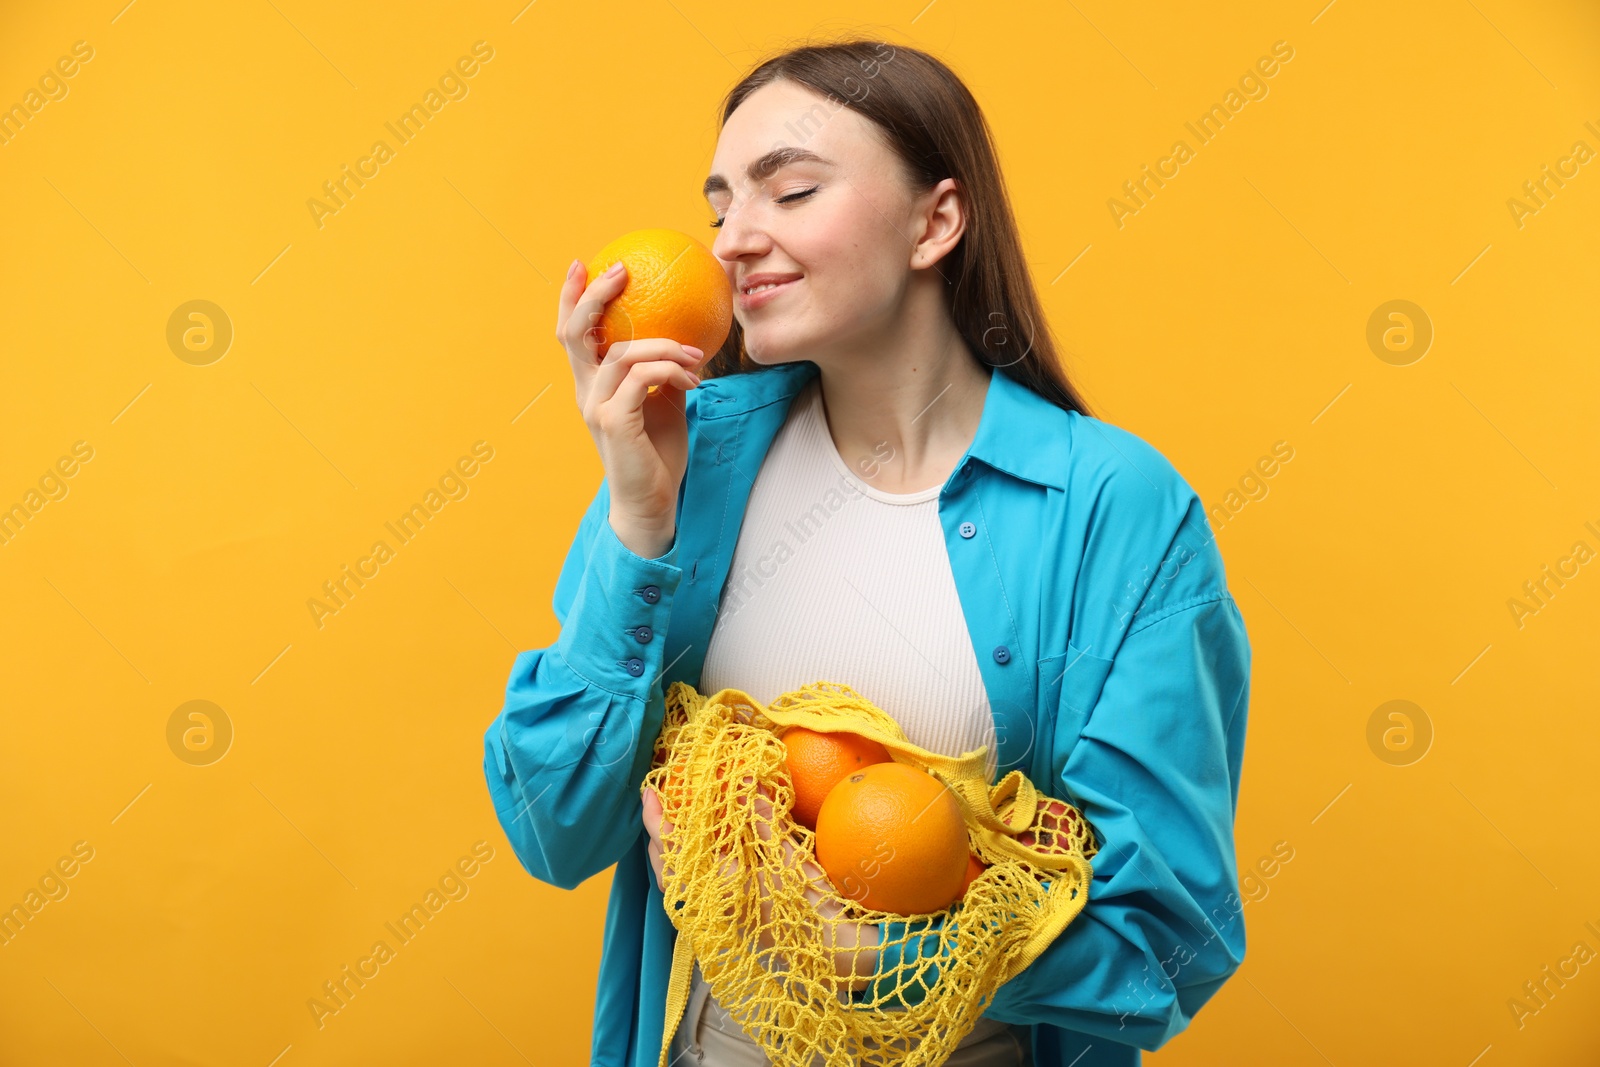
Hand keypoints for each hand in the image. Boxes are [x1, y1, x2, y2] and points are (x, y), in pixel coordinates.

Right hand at [557, 258, 704, 556]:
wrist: (652, 503)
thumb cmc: (657, 454)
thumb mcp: (663, 404)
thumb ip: (662, 372)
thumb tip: (684, 339)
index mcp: (593, 386)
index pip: (573, 335)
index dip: (571, 298)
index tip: (582, 264)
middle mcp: (587, 393)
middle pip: (574, 333)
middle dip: (593, 296)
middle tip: (618, 271)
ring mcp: (597, 408)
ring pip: (622, 353)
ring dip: (665, 346)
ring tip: (695, 355)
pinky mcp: (614, 423)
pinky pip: (642, 378)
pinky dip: (670, 370)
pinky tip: (693, 380)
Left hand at [643, 774, 879, 990]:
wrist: (831, 953)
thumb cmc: (808, 906)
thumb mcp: (787, 857)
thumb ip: (763, 820)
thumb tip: (746, 780)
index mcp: (717, 889)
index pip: (673, 851)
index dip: (658, 820)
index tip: (650, 791)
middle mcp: (709, 904)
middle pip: (666, 868)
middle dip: (659, 833)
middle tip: (658, 798)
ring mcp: (717, 914)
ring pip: (678, 880)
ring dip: (671, 849)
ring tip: (673, 816)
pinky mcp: (729, 917)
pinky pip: (696, 888)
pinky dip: (690, 864)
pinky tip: (699, 845)